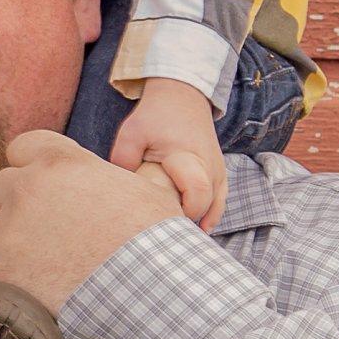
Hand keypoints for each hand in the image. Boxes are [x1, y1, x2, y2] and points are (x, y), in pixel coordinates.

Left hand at [0, 128, 186, 312]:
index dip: (32, 165)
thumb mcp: (150, 193)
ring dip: (13, 242)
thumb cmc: (155, 243)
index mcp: (59, 162)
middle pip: (0, 187)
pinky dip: (11, 279)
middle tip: (45, 228)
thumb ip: (121, 179)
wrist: (146, 296)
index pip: (23, 146)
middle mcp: (25, 189)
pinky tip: (41, 291)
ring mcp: (7, 231)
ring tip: (46, 264)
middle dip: (17, 203)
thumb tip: (123, 182)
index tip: (44, 184)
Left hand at [108, 78, 225, 229]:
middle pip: (208, 207)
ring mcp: (218, 171)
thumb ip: (123, 160)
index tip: (163, 220)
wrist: (181, 96)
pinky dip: (208, 216)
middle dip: (188, 224)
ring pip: (216, 208)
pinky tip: (196, 231)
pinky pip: (218, 201)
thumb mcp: (132, 132)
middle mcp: (210, 167)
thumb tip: (119, 192)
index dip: (184, 212)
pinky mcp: (219, 174)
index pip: (197, 193)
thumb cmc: (155, 116)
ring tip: (179, 242)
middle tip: (166, 241)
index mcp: (189, 157)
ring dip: (200, 223)